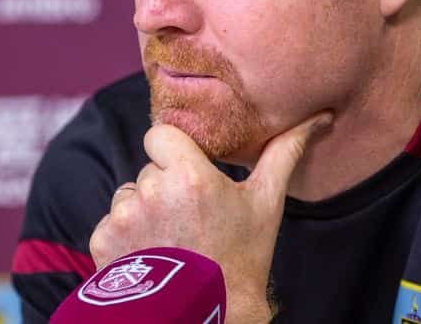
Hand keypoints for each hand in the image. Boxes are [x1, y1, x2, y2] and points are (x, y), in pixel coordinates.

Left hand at [89, 112, 331, 323]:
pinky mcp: (103, 241)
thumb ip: (284, 152)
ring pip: (129, 194)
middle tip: (189, 216)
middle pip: (150, 167)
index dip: (173, 152)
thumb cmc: (242, 256)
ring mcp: (124, 217)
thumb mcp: (266, 202)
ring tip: (171, 239)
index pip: (160, 135)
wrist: (209, 314)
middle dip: (164, 185)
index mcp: (189, 174)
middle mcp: (151, 190)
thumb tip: (317, 117)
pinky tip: (152, 255)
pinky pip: (111, 221)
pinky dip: (126, 235)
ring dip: (144, 210)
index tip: (189, 173)